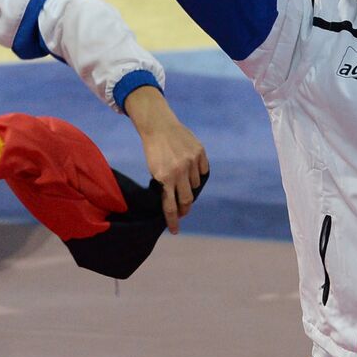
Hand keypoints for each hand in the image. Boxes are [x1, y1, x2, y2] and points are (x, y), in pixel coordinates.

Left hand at [124, 87, 208, 232]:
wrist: (159, 126)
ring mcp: (192, 161)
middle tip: (182, 212)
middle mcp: (180, 171)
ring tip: (183, 181)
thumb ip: (165, 185)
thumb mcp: (154, 170)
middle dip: (184, 209)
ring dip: (190, 187)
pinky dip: (198, 174)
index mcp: (164, 177)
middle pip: (187, 200)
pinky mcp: (200, 152)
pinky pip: (203, 172)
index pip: (170, 207)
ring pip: (196, 185)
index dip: (173, 221)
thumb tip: (174, 203)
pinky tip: (192, 171)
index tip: (175, 231)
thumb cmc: (154, 150)